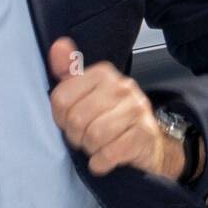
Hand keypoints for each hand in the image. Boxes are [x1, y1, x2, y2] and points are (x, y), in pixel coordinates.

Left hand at [48, 37, 184, 179]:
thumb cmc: (113, 118)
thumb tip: (58, 45)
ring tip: (96, 146)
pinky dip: (101, 162)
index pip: (61, 98)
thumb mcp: (88, 92)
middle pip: (76, 119)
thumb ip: (69, 71)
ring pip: (94, 136)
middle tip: (84, 137)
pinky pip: (110, 153)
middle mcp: (121, 87)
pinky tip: (105, 158)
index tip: (69, 122)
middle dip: (76, 136)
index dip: (60, 117)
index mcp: (103, 74)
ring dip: (90, 149)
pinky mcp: (144, 134)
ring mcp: (136, 109)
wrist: (148, 143)